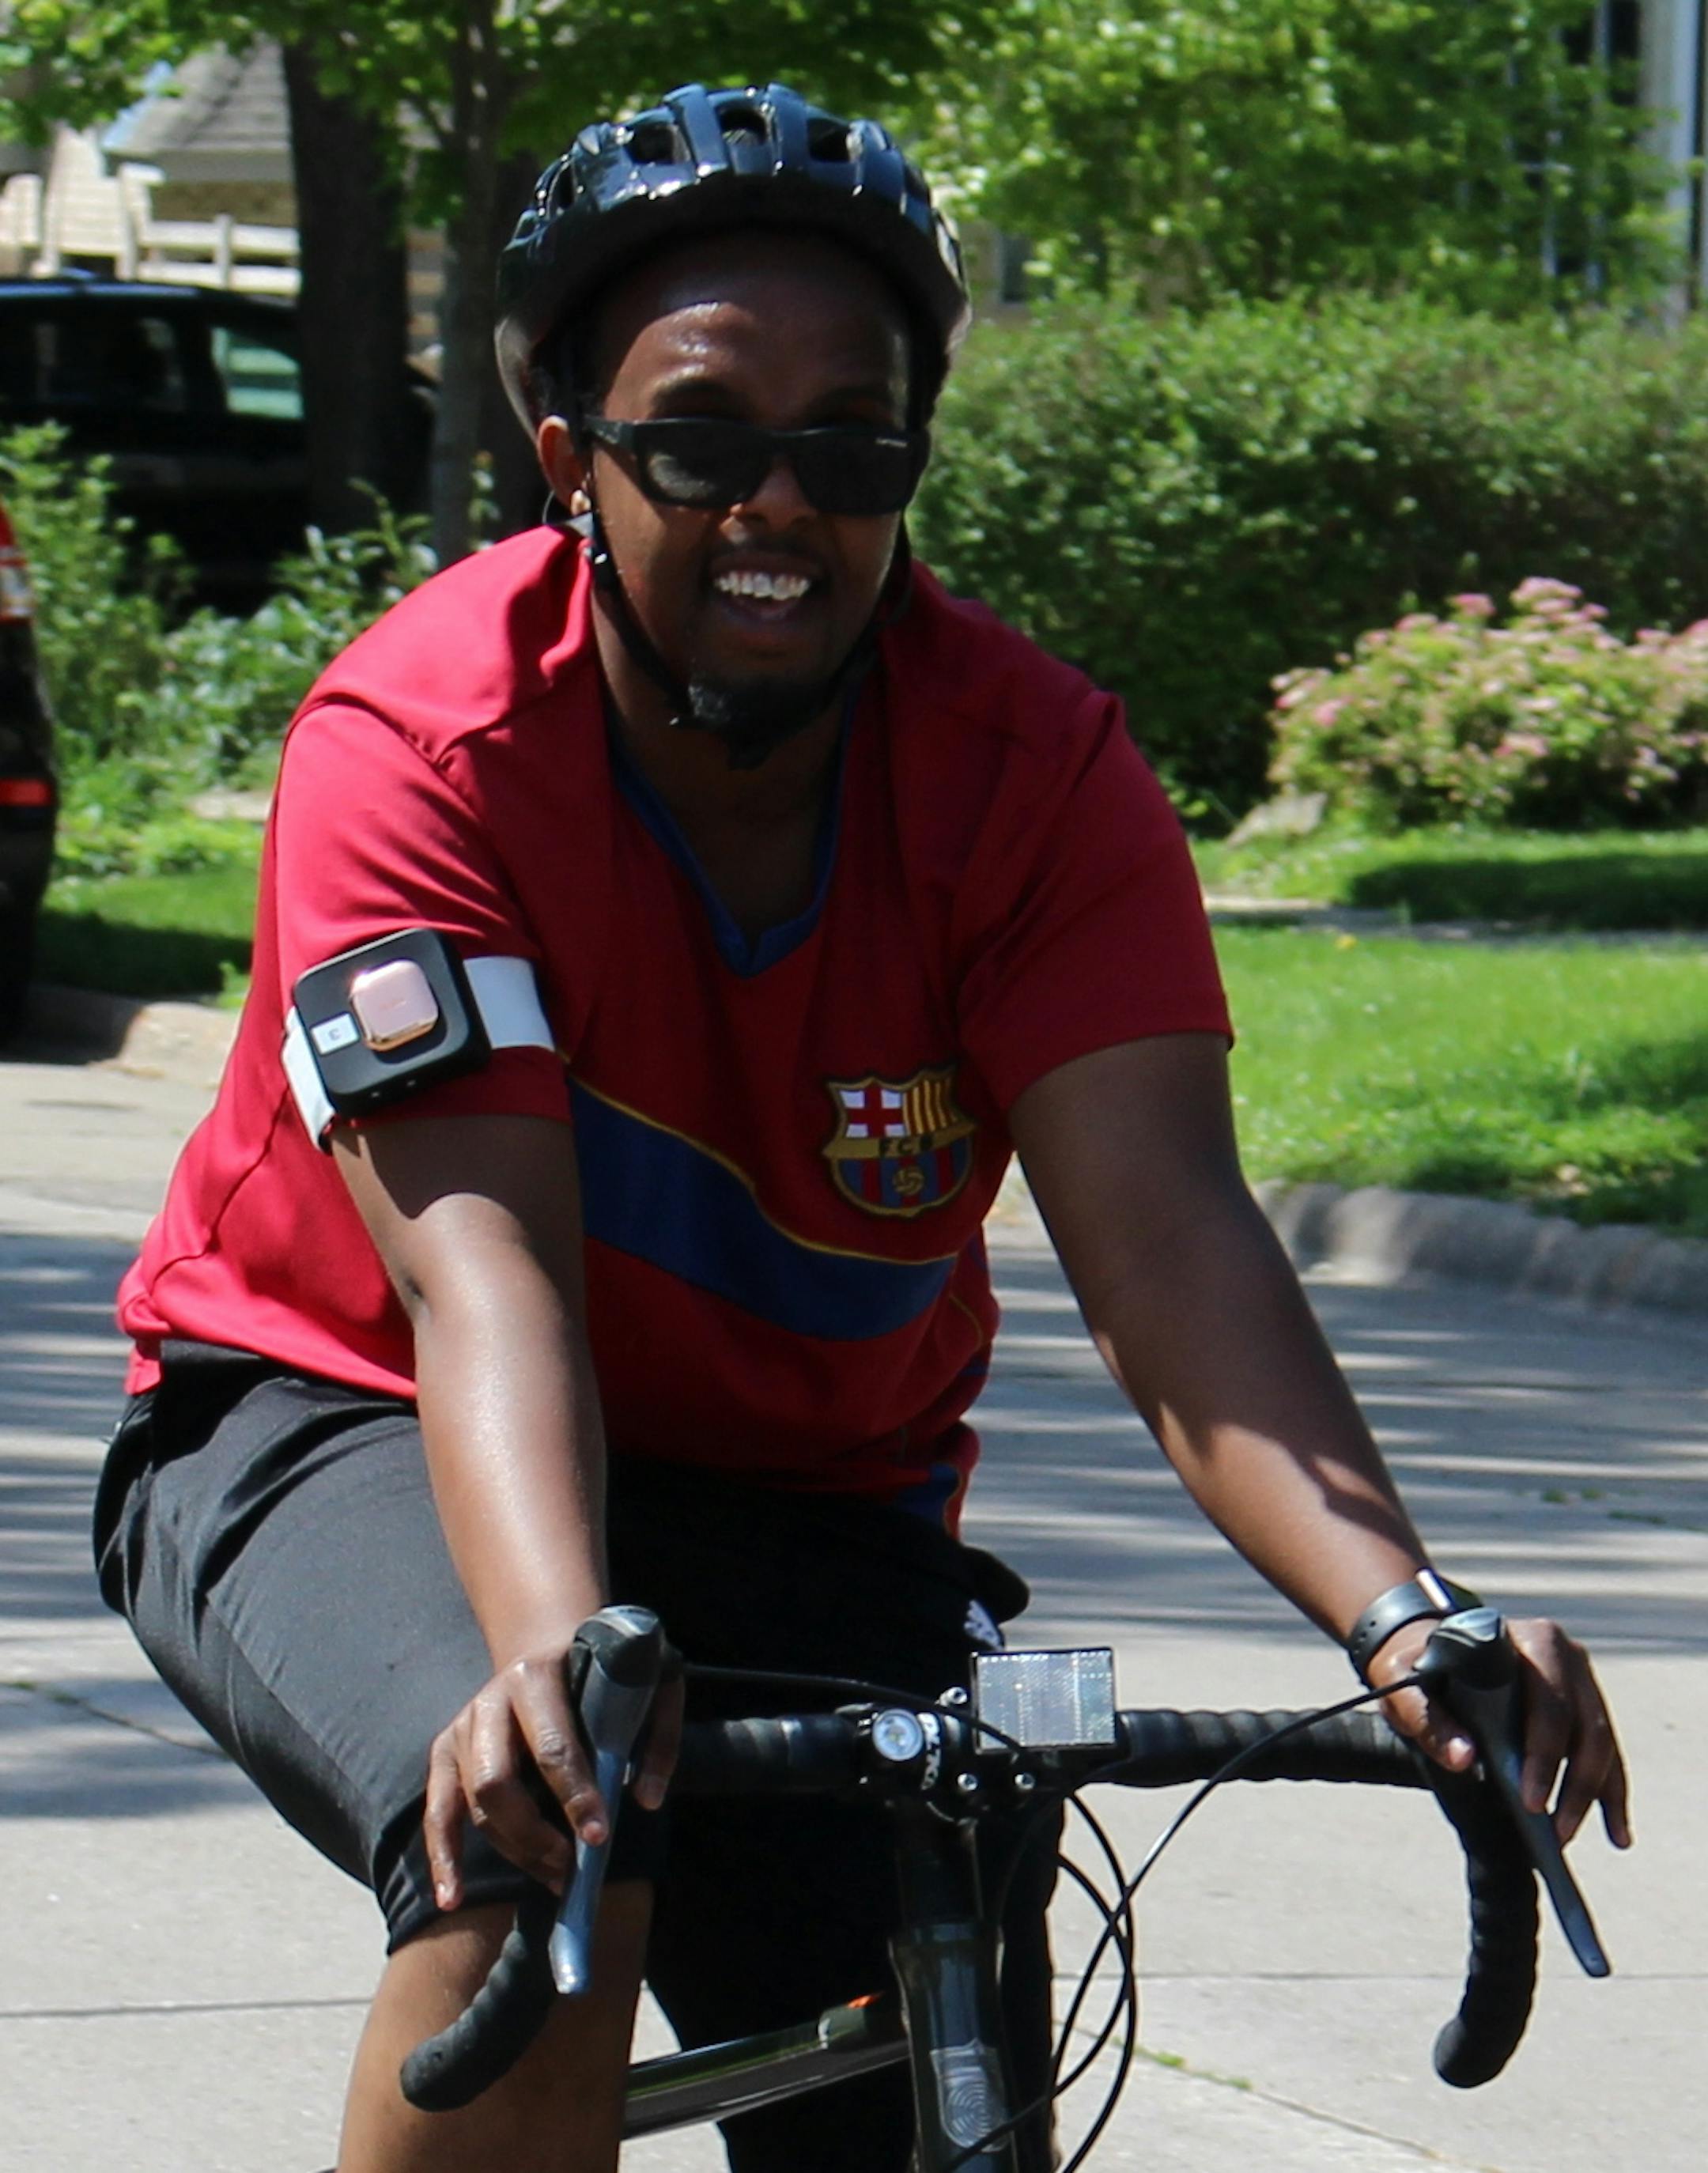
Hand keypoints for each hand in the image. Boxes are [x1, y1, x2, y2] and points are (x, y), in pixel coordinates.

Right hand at [422, 1638, 683, 1910]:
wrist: (546, 1645)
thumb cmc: (603, 1671)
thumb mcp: (650, 1679)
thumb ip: (657, 1735)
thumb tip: (645, 1800)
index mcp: (537, 1677)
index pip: (553, 1746)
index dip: (575, 1795)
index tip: (598, 1837)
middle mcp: (489, 1701)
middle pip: (498, 1784)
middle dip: (535, 1835)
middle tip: (573, 1868)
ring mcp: (462, 1727)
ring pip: (475, 1806)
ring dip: (515, 1852)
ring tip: (556, 1881)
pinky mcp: (445, 1752)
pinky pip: (438, 1812)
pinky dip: (442, 1857)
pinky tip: (451, 1897)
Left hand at [1367, 1614, 1631, 1850]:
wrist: (1430, 1649)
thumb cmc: (1420, 1668)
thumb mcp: (1404, 1682)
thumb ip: (1427, 1718)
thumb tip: (1465, 1759)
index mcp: (1522, 1638)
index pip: (1546, 1701)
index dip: (1544, 1753)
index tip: (1530, 1802)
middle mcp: (1561, 1652)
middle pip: (1584, 1725)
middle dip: (1572, 1785)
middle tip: (1551, 1832)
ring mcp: (1580, 1678)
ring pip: (1601, 1743)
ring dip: (1592, 1796)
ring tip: (1566, 1837)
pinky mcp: (1587, 1704)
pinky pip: (1609, 1754)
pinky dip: (1612, 1795)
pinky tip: (1616, 1833)